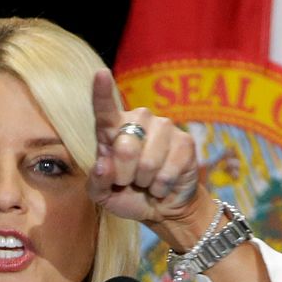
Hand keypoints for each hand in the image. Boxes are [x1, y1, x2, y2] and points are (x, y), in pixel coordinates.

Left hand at [88, 68, 202, 226]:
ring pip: (147, 163)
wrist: (163, 206)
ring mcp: (164, 127)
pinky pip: (166, 172)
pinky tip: (163, 184)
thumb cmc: (129, 194)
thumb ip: (97, 181)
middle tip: (130, 180)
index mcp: (113, 128)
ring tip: (148, 181)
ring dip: (145, 182)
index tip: (101, 74)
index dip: (102, 94)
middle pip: (125, 149)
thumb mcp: (104, 194)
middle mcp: (139, 120)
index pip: (105, 111)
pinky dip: (161, 187)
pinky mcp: (185, 141)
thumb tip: (103, 165)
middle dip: (124, 175)